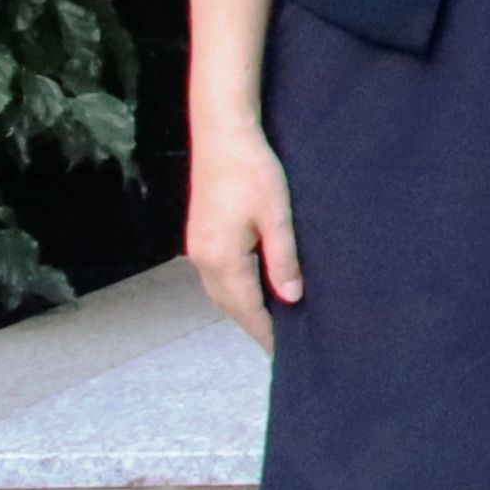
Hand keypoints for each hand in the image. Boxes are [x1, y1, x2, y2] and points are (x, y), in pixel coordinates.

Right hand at [183, 120, 299, 333]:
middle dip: (254, 325)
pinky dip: (235, 290)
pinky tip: (253, 288)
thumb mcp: (277, 216)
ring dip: (244, 308)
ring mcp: (197, 248)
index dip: (266, 332)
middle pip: (230, 306)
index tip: (283, 354)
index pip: (247, 309)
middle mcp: (202, 260)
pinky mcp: (200, 236)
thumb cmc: (253, 171)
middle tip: (281, 343)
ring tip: (271, 321)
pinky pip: (217, 276)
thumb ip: (283, 260)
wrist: (222, 134)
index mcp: (222, 259)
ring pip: (221, 292)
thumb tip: (291, 299)